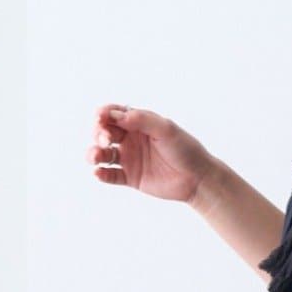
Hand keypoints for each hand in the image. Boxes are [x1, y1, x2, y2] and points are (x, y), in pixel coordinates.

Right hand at [89, 103, 212, 203]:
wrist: (197, 178)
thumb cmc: (185, 149)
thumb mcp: (166, 129)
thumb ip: (142, 120)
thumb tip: (116, 115)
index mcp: (138, 122)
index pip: (113, 114)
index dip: (103, 114)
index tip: (100, 117)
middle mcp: (130, 139)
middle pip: (104, 132)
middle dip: (99, 133)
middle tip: (106, 139)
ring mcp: (129, 158)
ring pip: (102, 154)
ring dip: (94, 153)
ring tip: (96, 157)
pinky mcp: (130, 178)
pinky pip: (110, 175)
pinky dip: (101, 174)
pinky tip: (99, 173)